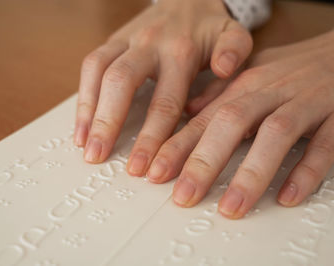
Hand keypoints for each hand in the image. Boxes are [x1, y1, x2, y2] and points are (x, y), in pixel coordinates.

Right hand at [74, 0, 252, 177]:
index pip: (165, 101)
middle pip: (121, 83)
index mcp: (181, 51)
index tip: (145, 167)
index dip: (152, 137)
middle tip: (99, 157)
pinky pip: (90, 66)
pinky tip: (81, 125)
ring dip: (88, 111)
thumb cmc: (209, 28)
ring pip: (98, 72)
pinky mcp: (112, 41)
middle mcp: (149, 44)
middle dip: (109, 124)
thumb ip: (234, 51)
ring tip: (85, 146)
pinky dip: (83, 97)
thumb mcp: (233, 34)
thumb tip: (224, 69)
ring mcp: (126, 41)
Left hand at [147, 30, 333, 218]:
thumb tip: (186, 114)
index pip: (204, 119)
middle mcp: (270, 93)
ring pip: (275, 134)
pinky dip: (307, 170)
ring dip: (251, 173)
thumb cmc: (291, 69)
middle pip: (231, 123)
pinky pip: (324, 144)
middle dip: (204, 162)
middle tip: (184, 196)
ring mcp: (304, 103)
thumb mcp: (249, 75)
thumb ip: (218, 96)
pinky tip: (288, 196)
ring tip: (231, 207)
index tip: (155, 173)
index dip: (177, 147)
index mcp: (244, 86)